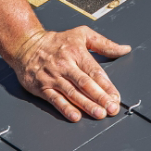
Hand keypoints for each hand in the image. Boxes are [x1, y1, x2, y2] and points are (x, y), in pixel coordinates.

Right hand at [12, 27, 131, 121]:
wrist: (25, 45)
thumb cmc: (57, 41)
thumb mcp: (82, 34)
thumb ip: (105, 44)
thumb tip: (125, 49)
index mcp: (77, 52)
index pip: (95, 71)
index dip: (107, 85)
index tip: (116, 97)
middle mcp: (65, 65)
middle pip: (85, 83)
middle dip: (100, 97)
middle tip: (112, 109)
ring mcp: (53, 77)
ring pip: (72, 93)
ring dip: (86, 105)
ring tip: (99, 114)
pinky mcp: (42, 87)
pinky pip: (55, 99)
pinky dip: (65, 108)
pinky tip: (75, 116)